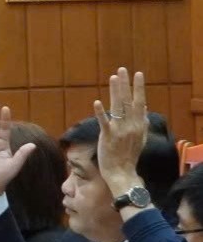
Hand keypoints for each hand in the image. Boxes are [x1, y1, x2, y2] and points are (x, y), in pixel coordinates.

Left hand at [95, 67, 149, 197]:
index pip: (139, 102)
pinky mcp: (108, 136)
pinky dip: (101, 112)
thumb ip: (142, 122)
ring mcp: (120, 130)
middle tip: (122, 69)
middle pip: (128, 101)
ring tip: (113, 78)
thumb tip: (144, 107)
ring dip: (116, 92)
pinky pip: (104, 122)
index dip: (138, 88)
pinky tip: (97, 102)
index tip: (138, 74)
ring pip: (118, 107)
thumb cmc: (129, 154)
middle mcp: (131, 125)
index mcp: (139, 124)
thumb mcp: (140, 137)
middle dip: (126, 84)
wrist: (122, 171)